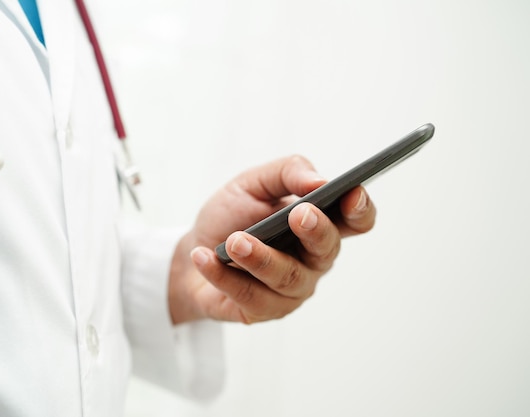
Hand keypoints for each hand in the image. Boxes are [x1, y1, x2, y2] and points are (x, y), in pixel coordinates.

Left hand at [168, 155, 375, 324]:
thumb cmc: (231, 216)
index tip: (351, 193)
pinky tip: (205, 258)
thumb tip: (319, 180)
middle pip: (327, 250)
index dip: (360, 209)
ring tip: (233, 242)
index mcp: (318, 224)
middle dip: (315, 231)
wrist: (191, 250)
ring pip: (287, 278)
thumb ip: (288, 173)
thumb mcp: (253, 183)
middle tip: (296, 215)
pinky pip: (248, 296)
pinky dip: (223, 275)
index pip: (356, 220)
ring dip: (260, 258)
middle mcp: (312, 260)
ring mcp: (291, 289)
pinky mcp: (262, 311)